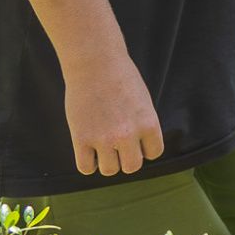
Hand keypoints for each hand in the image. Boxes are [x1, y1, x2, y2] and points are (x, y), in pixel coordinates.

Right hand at [63, 51, 164, 177]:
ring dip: (107, 162)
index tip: (136, 140)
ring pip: (110, 170)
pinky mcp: (81, 138)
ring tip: (102, 149)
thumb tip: (137, 148)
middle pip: (132, 166)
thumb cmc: (121, 78)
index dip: (144, 149)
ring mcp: (103, 138)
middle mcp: (128, 135)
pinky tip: (88, 152)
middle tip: (118, 146)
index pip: (153, 153)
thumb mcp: (143, 102)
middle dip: (126, 159)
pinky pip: (86, 167)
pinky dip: (88, 164)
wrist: (95, 64)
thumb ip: (143, 126)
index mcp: (149, 124)